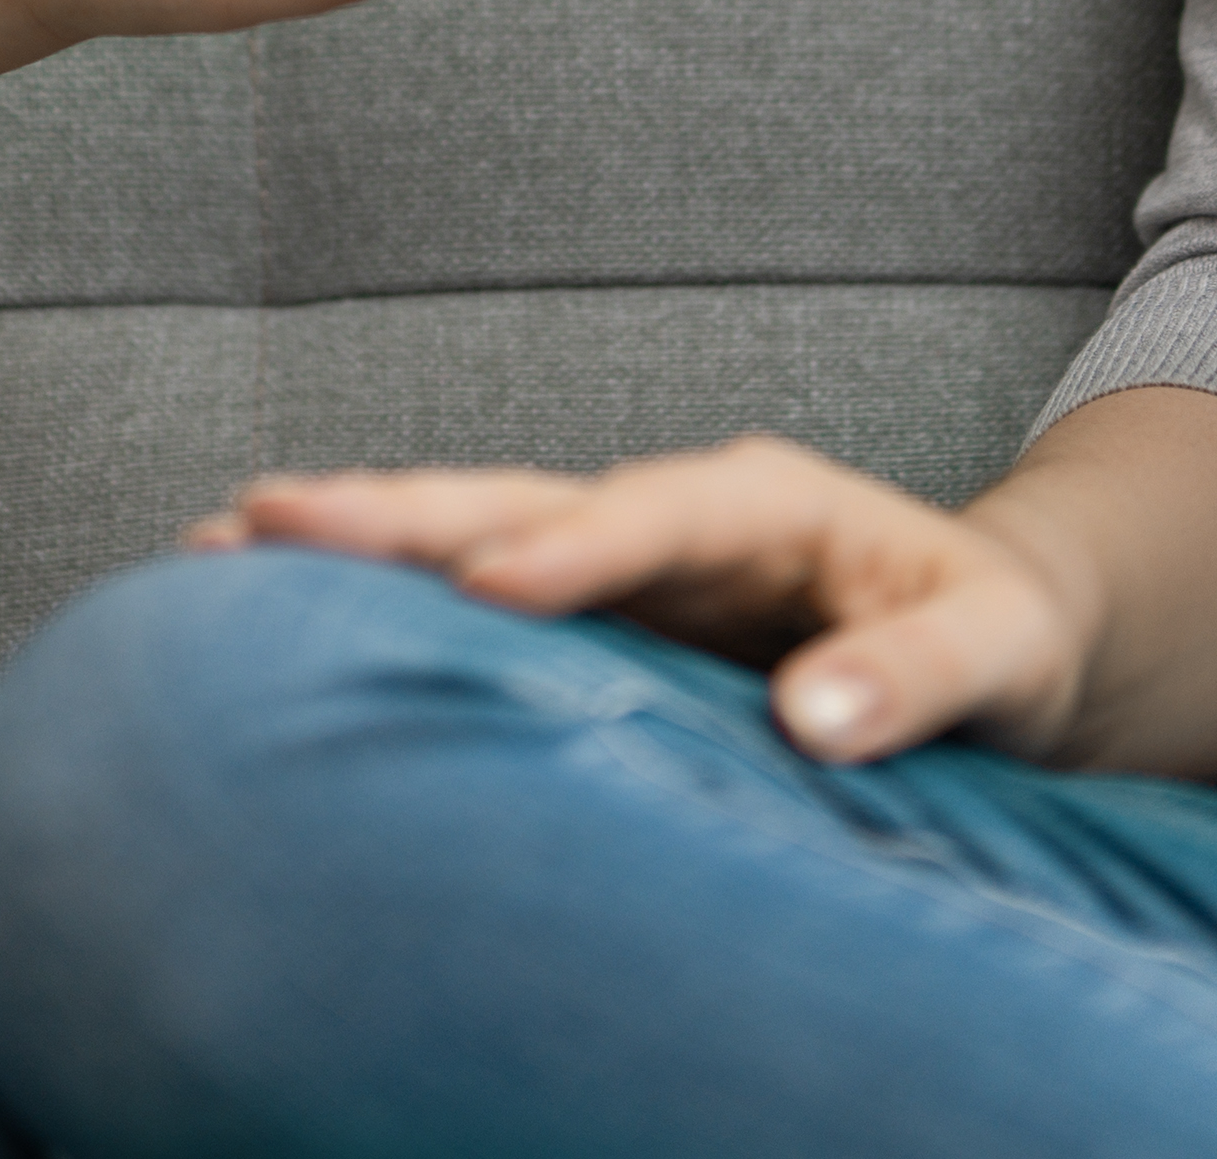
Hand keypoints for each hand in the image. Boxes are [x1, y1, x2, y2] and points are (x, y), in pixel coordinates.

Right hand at [210, 434, 1097, 766]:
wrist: (995, 641)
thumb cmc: (1002, 641)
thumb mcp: (1000, 652)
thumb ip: (919, 675)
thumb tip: (821, 718)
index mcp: (767, 500)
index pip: (652, 515)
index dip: (571, 546)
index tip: (484, 581)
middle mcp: (672, 515)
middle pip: (517, 499)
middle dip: (394, 510)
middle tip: (259, 515)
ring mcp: (623, 564)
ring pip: (468, 537)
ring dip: (352, 542)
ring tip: (215, 543)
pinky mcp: (597, 620)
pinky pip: (472, 600)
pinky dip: (378, 598)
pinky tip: (276, 608)